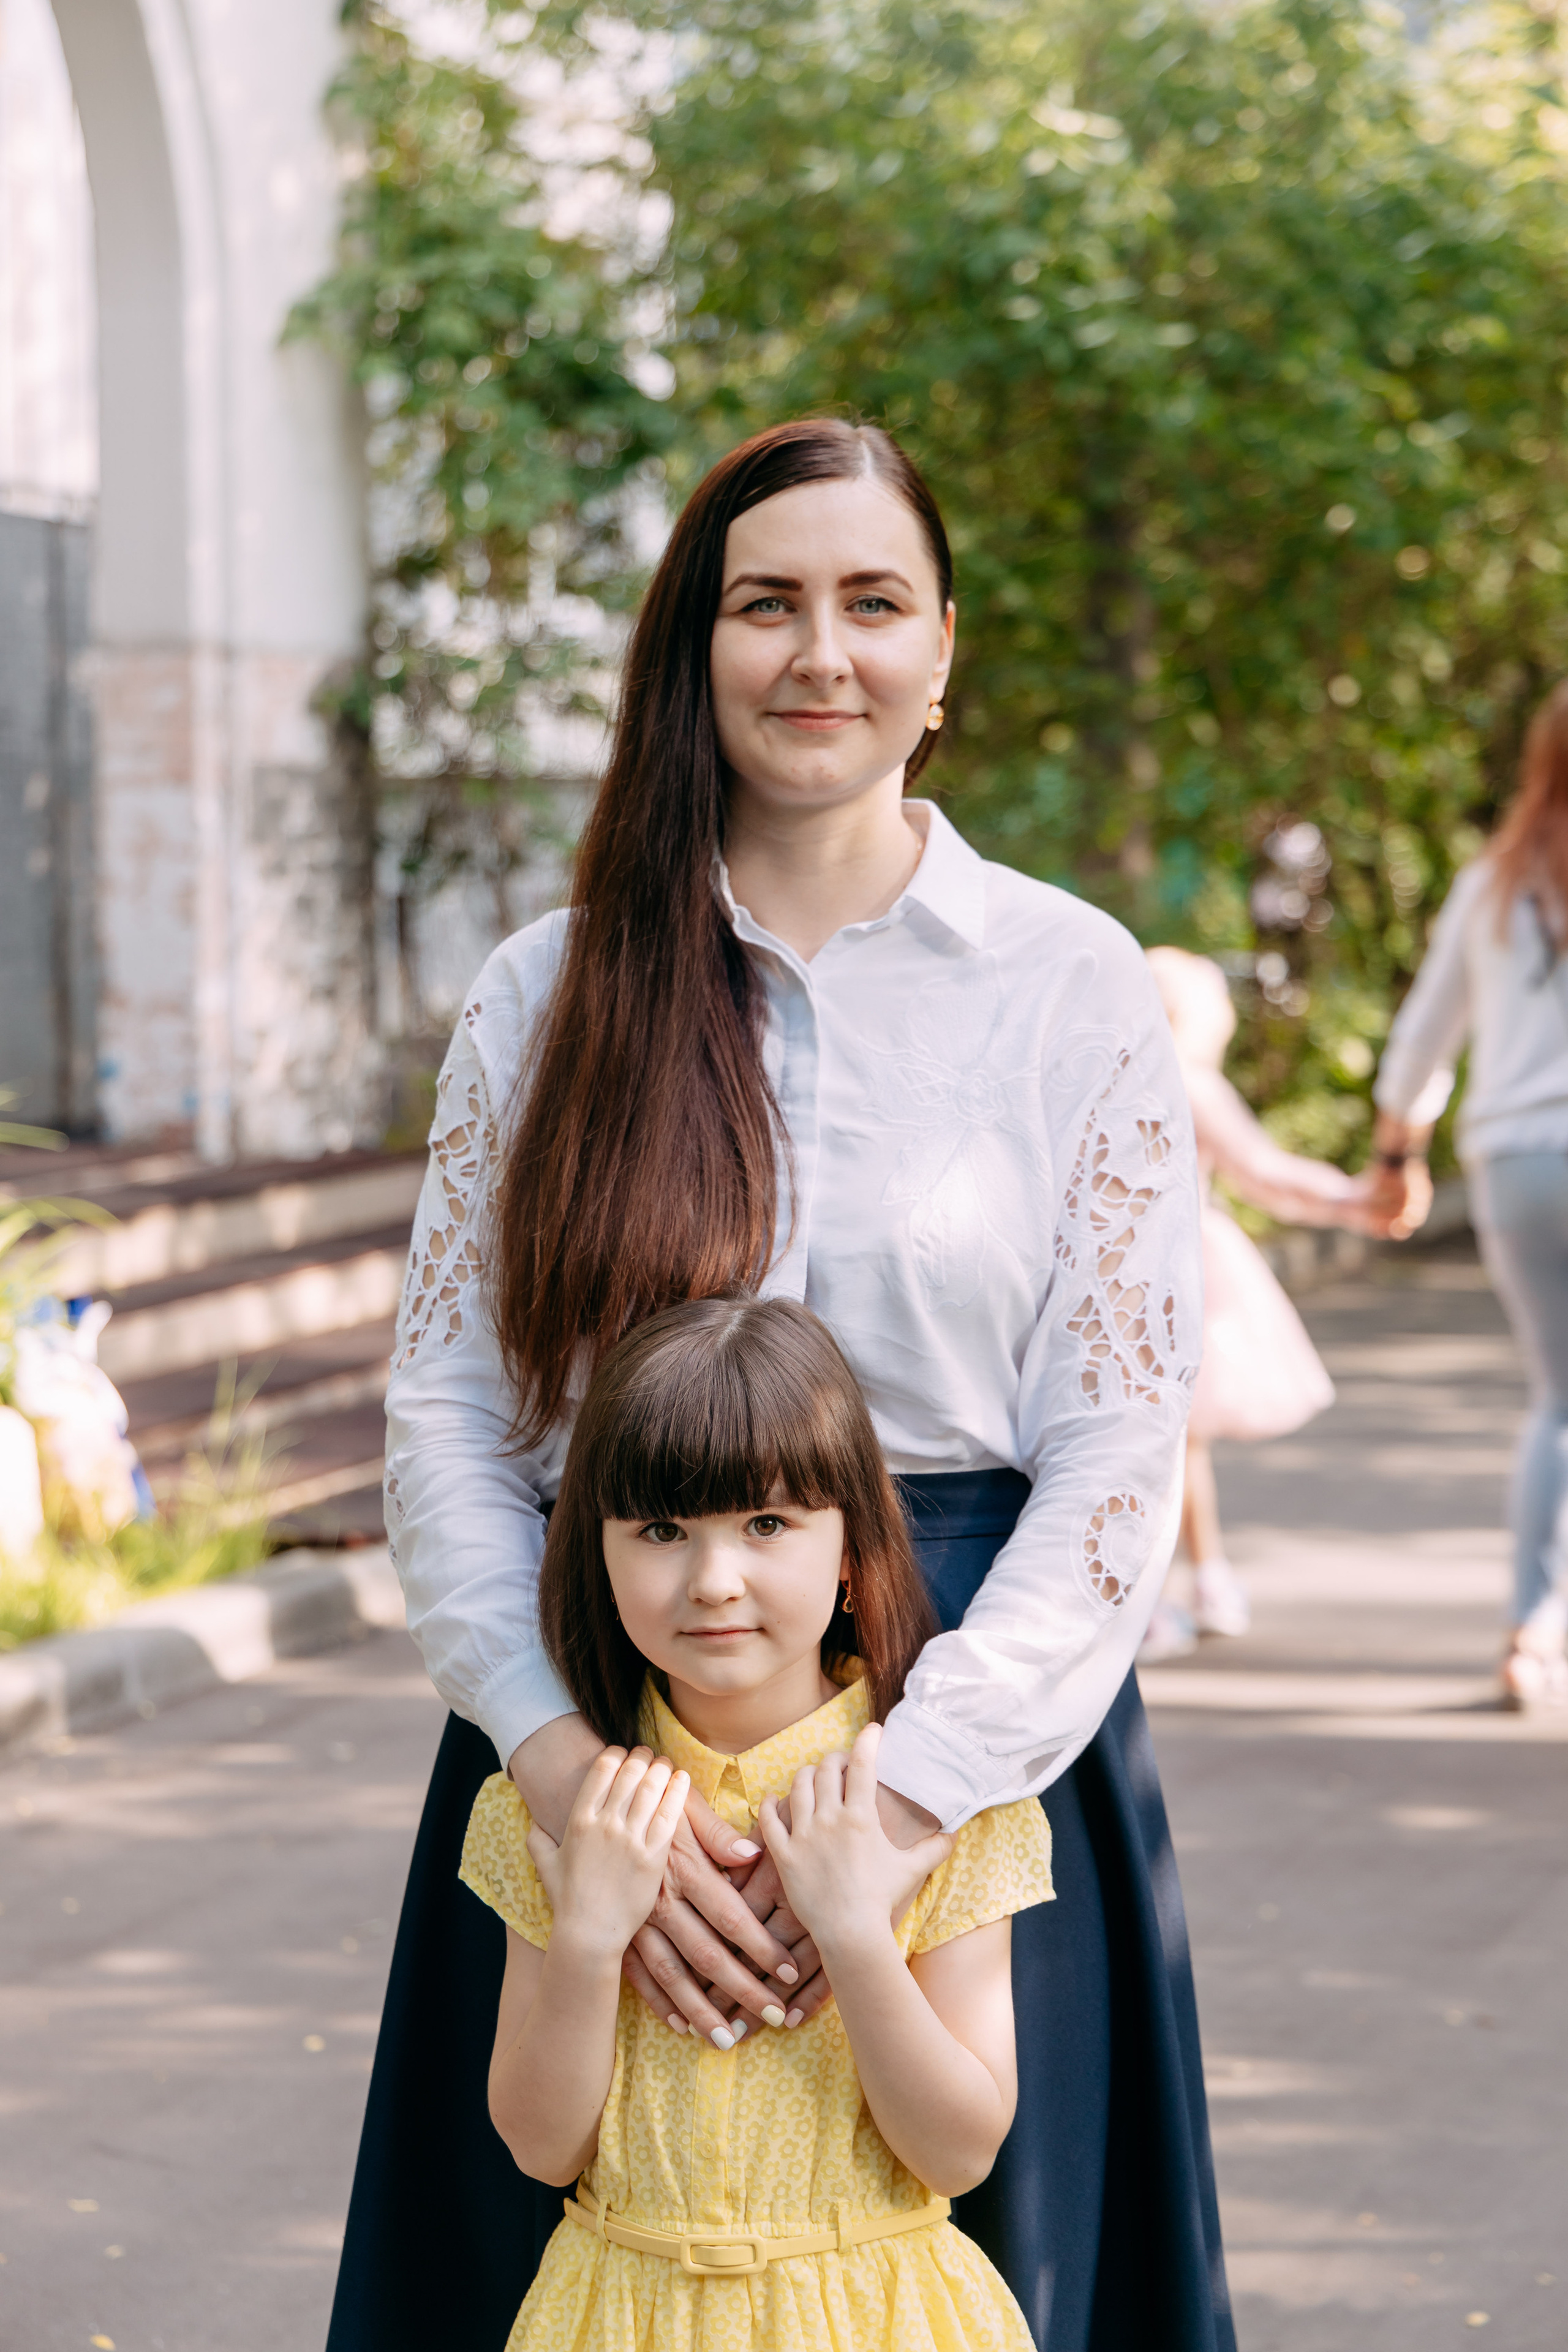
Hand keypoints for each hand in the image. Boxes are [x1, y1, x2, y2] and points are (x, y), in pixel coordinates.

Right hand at [511, 1715, 800, 2036]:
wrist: (588, 1802)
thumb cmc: (650, 1801)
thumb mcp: (685, 1807)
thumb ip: (719, 1833)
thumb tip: (754, 1855)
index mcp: (683, 1869)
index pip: (731, 1916)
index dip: (762, 1946)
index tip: (789, 1972)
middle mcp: (660, 1901)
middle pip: (707, 1954)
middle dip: (742, 1988)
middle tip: (774, 2017)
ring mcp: (635, 1921)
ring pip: (672, 1974)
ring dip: (701, 2009)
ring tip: (729, 2039)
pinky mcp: (617, 1932)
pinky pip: (638, 1975)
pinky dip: (658, 2002)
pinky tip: (680, 2026)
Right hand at [525, 1746, 687, 1957]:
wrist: (590, 1934)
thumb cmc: (568, 1901)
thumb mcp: (546, 1866)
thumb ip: (538, 1840)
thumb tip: (534, 1825)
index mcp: (580, 1820)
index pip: (603, 1768)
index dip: (617, 1753)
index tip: (625, 1754)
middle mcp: (605, 1824)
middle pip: (630, 1771)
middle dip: (643, 1756)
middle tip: (650, 1756)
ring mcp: (630, 1839)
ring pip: (651, 1787)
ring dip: (662, 1769)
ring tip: (667, 1766)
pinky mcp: (653, 1856)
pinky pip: (669, 1814)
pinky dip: (678, 1791)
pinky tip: (682, 1781)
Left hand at [758, 1724, 952, 1964]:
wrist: (850, 1933)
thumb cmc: (881, 1900)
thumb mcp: (911, 1870)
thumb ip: (934, 1849)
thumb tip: (955, 1834)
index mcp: (861, 1817)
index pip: (863, 1764)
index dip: (868, 1741)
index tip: (872, 1731)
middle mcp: (830, 1819)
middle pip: (827, 1769)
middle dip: (836, 1759)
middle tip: (843, 1765)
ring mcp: (804, 1836)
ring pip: (798, 1786)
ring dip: (807, 1775)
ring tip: (815, 1778)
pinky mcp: (784, 1855)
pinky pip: (770, 1819)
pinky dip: (771, 1804)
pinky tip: (775, 1800)